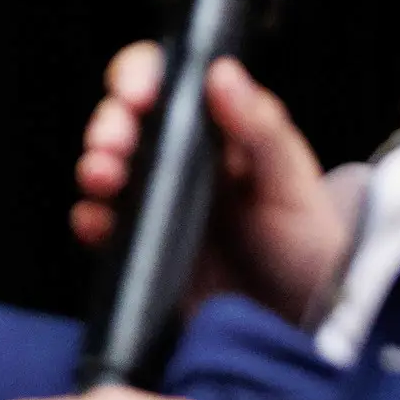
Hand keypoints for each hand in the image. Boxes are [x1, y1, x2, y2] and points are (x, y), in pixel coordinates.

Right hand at [73, 43, 346, 325]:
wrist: (301, 326)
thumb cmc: (309, 245)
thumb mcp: (294, 185)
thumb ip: (262, 130)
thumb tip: (221, 72)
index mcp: (220, 127)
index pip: (169, 81)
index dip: (143, 76)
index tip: (139, 94)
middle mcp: (180, 157)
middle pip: (126, 119)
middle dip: (110, 123)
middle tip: (112, 143)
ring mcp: (156, 201)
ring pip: (107, 165)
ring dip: (96, 165)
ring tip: (103, 177)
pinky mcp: (140, 245)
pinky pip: (102, 224)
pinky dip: (91, 219)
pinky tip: (97, 224)